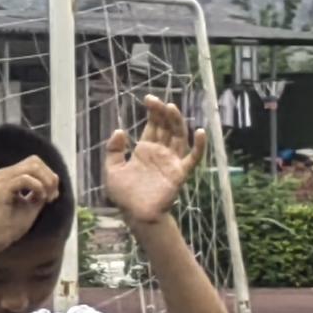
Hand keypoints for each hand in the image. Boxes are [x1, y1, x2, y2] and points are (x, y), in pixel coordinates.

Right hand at [0, 154, 64, 248]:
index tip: (52, 195)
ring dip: (45, 182)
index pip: (34, 162)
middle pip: (34, 161)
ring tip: (46, 199)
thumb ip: (40, 189)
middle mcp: (1, 174)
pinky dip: (38, 188)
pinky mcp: (0, 189)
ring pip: (32, 167)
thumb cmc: (10, 224)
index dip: (48, 174)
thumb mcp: (31, 203)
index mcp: (7, 175)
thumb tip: (54, 178)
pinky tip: (40, 199)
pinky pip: (25, 179)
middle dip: (49, 177)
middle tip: (52, 197)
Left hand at [98, 97, 194, 226]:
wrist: (135, 214)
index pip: (153, 125)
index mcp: (145, 149)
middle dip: (163, 113)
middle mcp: (161, 152)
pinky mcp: (180, 172)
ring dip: (177, 122)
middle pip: (166, 127)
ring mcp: (172, 161)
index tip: (148, 99)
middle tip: (156, 101)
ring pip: (179, 137)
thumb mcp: (112, 170)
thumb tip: (120, 131)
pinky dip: (199, 146)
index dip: (153, 112)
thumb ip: (114, 150)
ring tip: (171, 108)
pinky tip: (199, 132)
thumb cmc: (124, 194)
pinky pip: (193, 158)